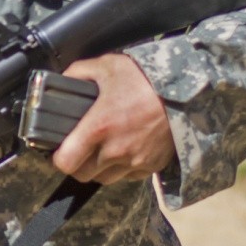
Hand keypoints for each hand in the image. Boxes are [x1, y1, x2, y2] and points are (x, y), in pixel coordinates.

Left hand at [50, 53, 176, 185]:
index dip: (57, 158)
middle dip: (76, 164)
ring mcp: (135, 161)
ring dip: (98, 169)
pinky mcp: (151, 166)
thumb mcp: (107, 66)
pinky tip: (121, 151)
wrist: (188, 92)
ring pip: (104, 179)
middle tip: (77, 149)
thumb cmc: (144, 78)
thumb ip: (78, 73)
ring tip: (99, 151)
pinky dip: (120, 169)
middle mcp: (115, 150)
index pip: (66, 162)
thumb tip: (60, 80)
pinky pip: (127, 177)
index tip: (58, 149)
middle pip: (82, 175)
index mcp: (98, 127)